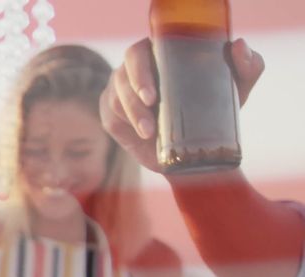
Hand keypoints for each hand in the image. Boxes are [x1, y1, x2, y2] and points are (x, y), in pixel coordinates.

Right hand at [100, 37, 265, 172]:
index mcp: (157, 55)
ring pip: (116, 97)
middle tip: (151, 106)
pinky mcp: (112, 114)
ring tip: (149, 132)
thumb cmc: (217, 108)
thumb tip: (237, 45)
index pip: (139, 52)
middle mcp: (134, 70)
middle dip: (134, 91)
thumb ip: (248, 65)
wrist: (199, 147)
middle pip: (123, 73)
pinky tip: (139, 136)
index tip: (153, 93)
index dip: (141, 68)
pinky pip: (112, 116)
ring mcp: (119, 91)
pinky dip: (125, 125)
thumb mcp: (237, 87)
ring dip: (132, 114)